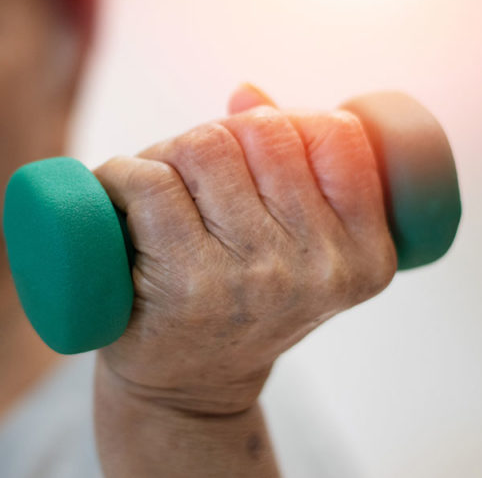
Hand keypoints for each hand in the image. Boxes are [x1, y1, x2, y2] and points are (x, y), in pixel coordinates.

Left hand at [93, 84, 397, 415]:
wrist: (186, 390)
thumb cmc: (236, 303)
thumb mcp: (291, 248)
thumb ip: (288, 167)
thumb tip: (244, 91)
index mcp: (366, 256)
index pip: (336, 135)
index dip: (284, 124)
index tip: (250, 152)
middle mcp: (320, 268)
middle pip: (261, 131)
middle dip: (217, 137)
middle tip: (190, 176)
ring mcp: (255, 277)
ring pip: (204, 146)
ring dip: (165, 153)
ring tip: (155, 190)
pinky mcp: (188, 282)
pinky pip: (150, 181)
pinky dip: (120, 173)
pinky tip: (115, 193)